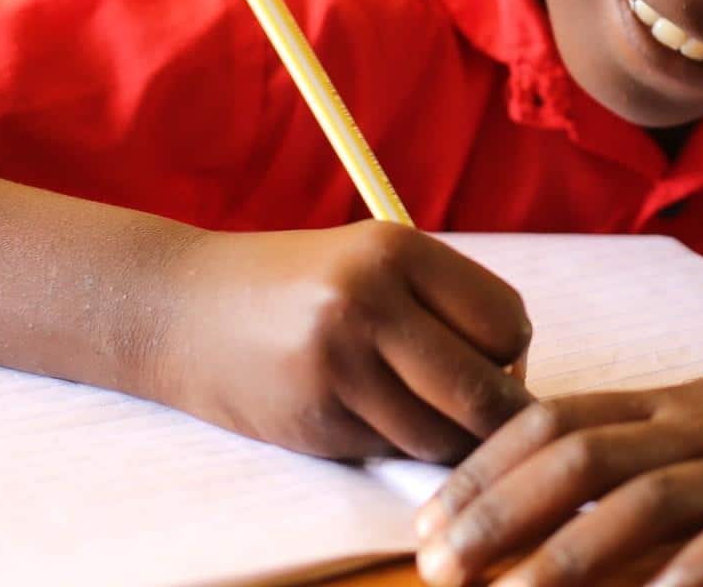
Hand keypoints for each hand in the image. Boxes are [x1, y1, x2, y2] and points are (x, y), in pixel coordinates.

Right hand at [154, 221, 533, 461]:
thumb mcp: (373, 259)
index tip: (497, 359)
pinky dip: (400, 445)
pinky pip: (393, 452)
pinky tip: (374, 416)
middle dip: (501, 412)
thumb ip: (445, 302)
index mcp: (395, 250)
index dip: (514, 352)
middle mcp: (368, 303)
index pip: (506, 321)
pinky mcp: (314, 421)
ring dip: (451, 437)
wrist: (180, 310)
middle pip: (484, 390)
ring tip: (428, 412)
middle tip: (488, 411)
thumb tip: (522, 377)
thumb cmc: (297, 285)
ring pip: (443, 435)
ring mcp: (339, 367)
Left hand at [416, 355, 702, 586]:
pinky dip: (686, 577)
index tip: (426, 520)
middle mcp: (697, 426)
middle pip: (579, 453)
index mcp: (669, 402)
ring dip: (566, 553)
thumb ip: (638, 440)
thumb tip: (542, 474)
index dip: (482, 467)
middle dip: (499, 510)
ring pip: (643, 498)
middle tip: (438, 566)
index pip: (553, 417)